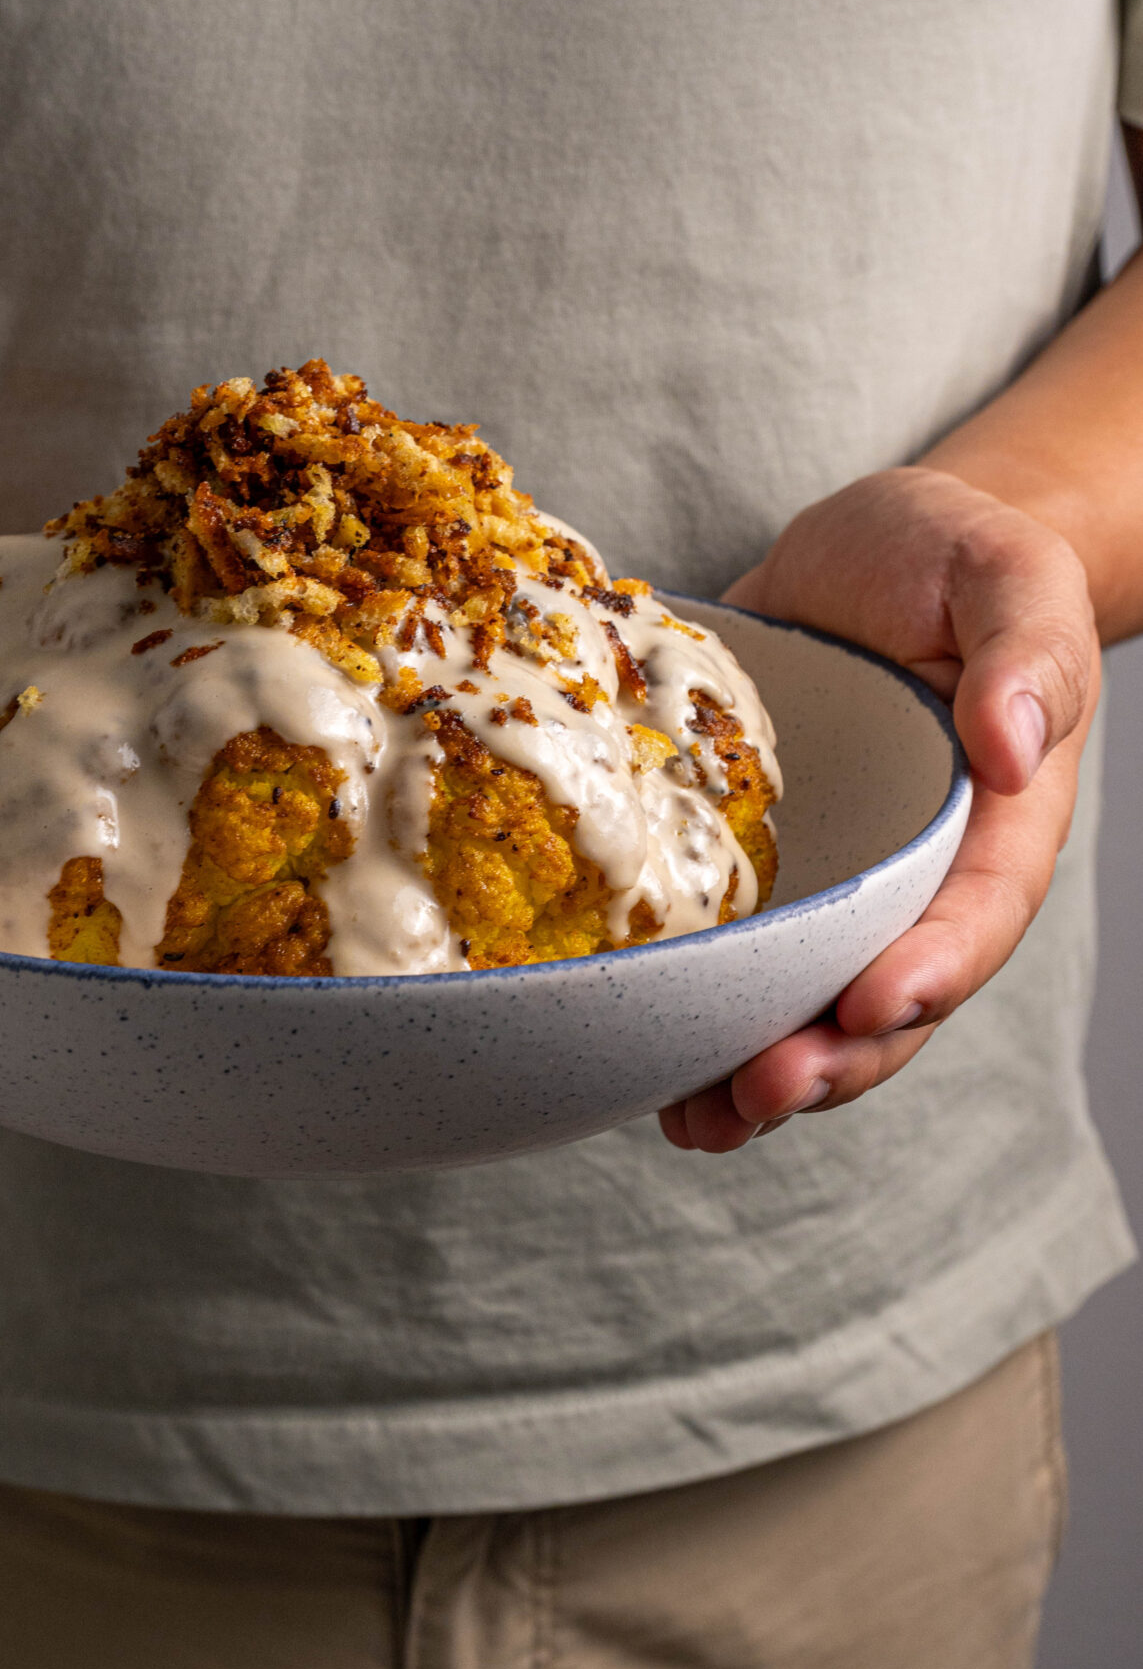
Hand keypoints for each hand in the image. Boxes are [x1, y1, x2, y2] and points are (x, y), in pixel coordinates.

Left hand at [658, 468, 1097, 1153]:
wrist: (870, 547)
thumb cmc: (955, 556)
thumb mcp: (1007, 576)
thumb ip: (1026, 657)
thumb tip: (1012, 747)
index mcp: (996, 822)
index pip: (974, 918)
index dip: (927, 975)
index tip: (871, 1007)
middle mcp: (913, 875)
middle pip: (887, 998)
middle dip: (829, 1059)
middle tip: (759, 1091)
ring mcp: (833, 882)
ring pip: (806, 1004)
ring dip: (755, 1072)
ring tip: (696, 1120)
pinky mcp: (756, 868)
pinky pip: (732, 958)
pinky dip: (693, 1020)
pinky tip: (641, 1068)